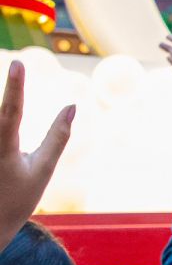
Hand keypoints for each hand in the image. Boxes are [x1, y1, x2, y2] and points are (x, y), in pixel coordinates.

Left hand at [0, 61, 74, 250]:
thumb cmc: (17, 200)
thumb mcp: (43, 170)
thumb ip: (58, 136)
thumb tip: (72, 107)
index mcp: (4, 150)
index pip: (12, 111)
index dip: (16, 86)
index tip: (19, 63)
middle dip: (9, 106)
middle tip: (12, 99)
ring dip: (7, 130)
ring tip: (6, 166)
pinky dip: (4, 135)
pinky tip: (4, 166)